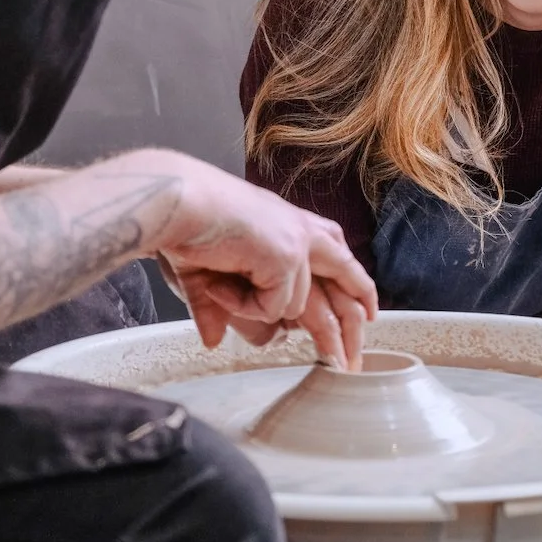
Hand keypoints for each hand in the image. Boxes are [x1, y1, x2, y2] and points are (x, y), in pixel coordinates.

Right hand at [158, 160, 375, 366]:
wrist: (177, 200)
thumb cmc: (184, 225)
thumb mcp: (205, 270)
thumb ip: (215, 305)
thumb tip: (214, 341)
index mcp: (287, 221)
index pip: (333, 247)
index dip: (350, 277)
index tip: (365, 308)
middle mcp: (300, 229)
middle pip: (347, 272)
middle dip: (360, 305)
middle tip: (361, 340)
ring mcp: (298, 243)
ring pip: (298, 305)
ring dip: (253, 308)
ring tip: (216, 289)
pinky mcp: (288, 257)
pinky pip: (273, 308)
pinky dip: (242, 306)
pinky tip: (219, 286)